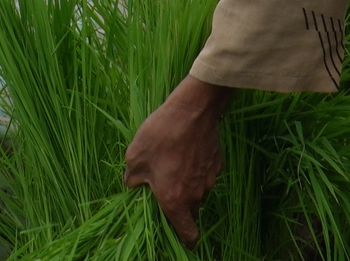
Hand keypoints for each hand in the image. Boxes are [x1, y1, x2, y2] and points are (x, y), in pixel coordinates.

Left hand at [121, 75, 230, 243]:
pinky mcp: (217, 163)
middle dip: (179, 206)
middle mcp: (196, 194)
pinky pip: (205, 173)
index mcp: (175, 200)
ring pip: (198, 190)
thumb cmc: (161, 135)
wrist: (192, 110)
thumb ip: (132, 178)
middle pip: (190, 211)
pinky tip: (186, 151)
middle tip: (164, 187)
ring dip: (187, 184)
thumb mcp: (135, 157)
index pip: (187, 234)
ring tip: (173, 162)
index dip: (184, 239)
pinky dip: (197, 169)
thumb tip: (132, 185)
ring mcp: (209, 179)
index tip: (176, 235)